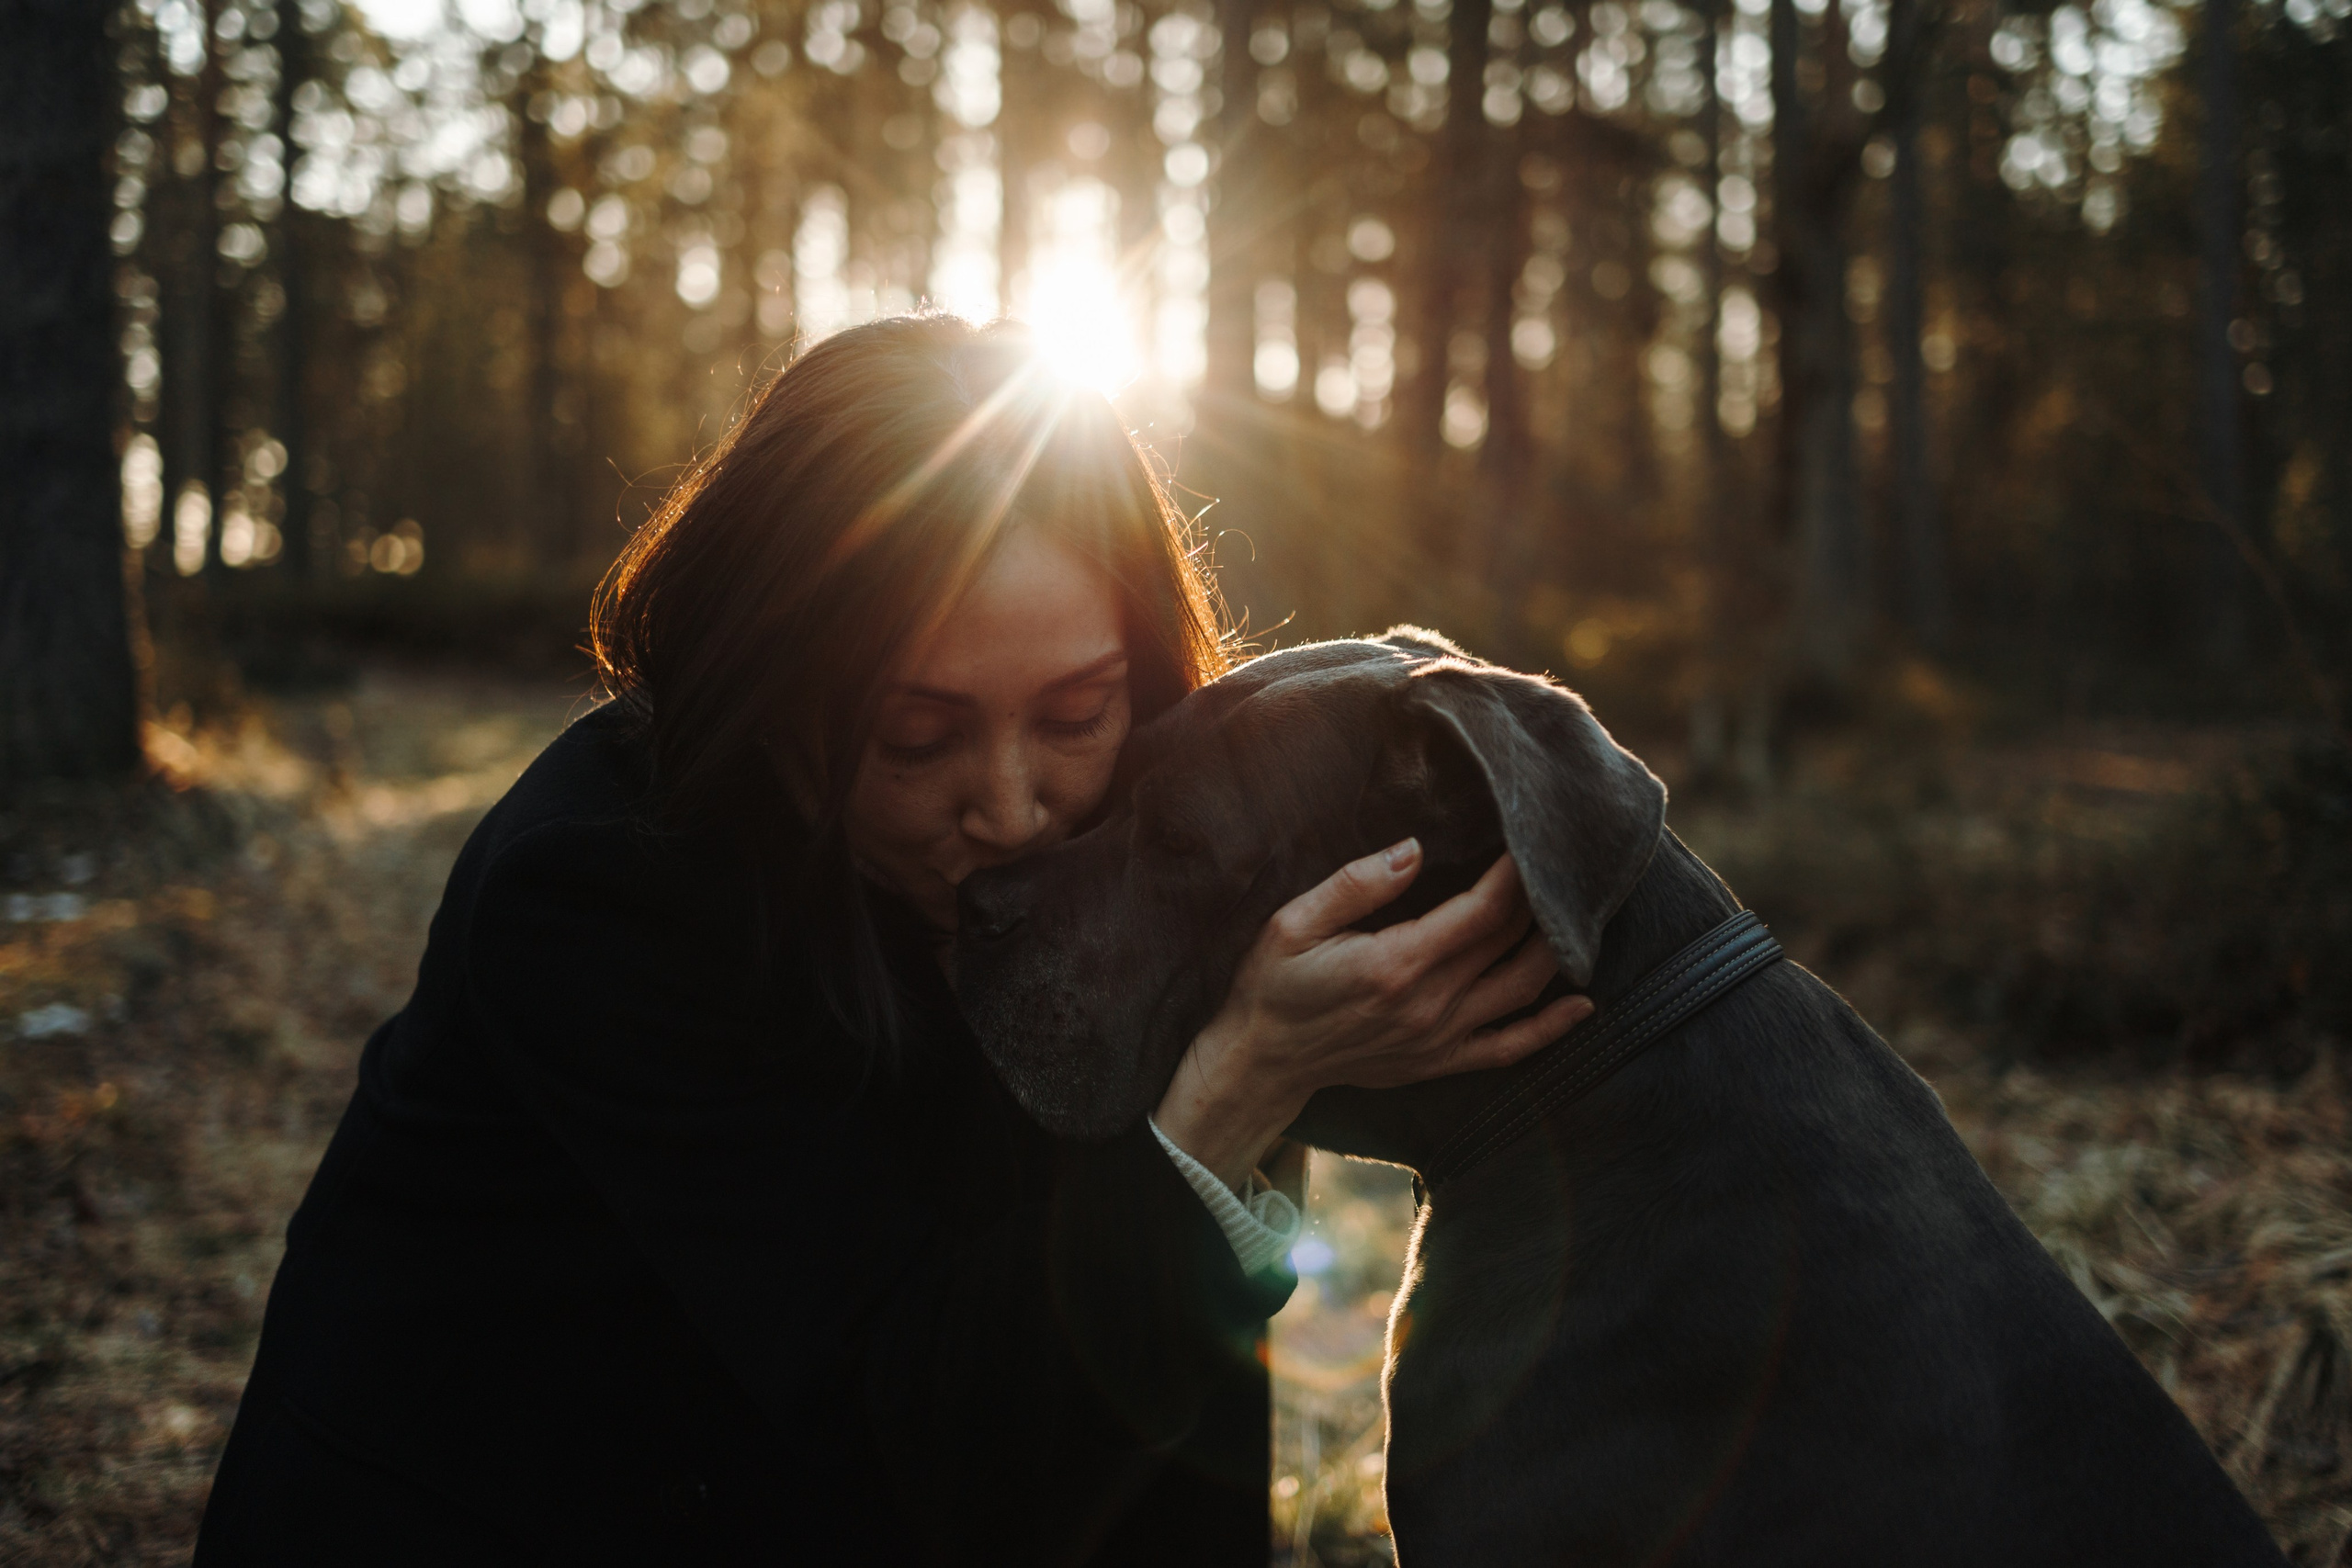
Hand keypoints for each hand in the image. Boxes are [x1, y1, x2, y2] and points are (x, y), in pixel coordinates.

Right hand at [1152, 842, 1592, 1191]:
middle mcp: (1429, 1004)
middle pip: (1510, 943)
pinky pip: (1510, 1047)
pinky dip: (1551, 1028)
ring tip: (1574, 912)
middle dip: (1540, 900)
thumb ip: (1357, 885)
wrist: (1262, 1060)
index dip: (1515, 874)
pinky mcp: (1441, 1062)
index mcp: (1396, 963)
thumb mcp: (1294, 922)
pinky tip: (1581, 1005)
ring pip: (1522, 989)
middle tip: (1559, 863)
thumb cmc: (1273, 984)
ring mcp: (1440, 1038)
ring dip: (1555, 950)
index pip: (1482, 911)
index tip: (1530, 839)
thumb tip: (1415, 850)